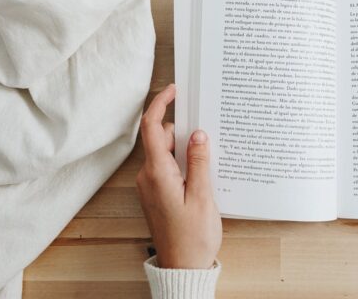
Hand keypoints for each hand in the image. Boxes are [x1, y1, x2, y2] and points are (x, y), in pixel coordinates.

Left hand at [136, 84, 221, 268]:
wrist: (183, 267)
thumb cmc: (193, 238)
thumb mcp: (202, 196)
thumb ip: (199, 162)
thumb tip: (198, 134)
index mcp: (157, 173)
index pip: (152, 127)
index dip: (160, 103)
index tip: (174, 90)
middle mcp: (148, 176)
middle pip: (161, 138)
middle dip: (184, 132)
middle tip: (209, 133)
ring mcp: (150, 186)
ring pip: (165, 153)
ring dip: (185, 150)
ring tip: (209, 160)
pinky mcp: (156, 194)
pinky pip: (167, 168)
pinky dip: (182, 163)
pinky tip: (201, 174)